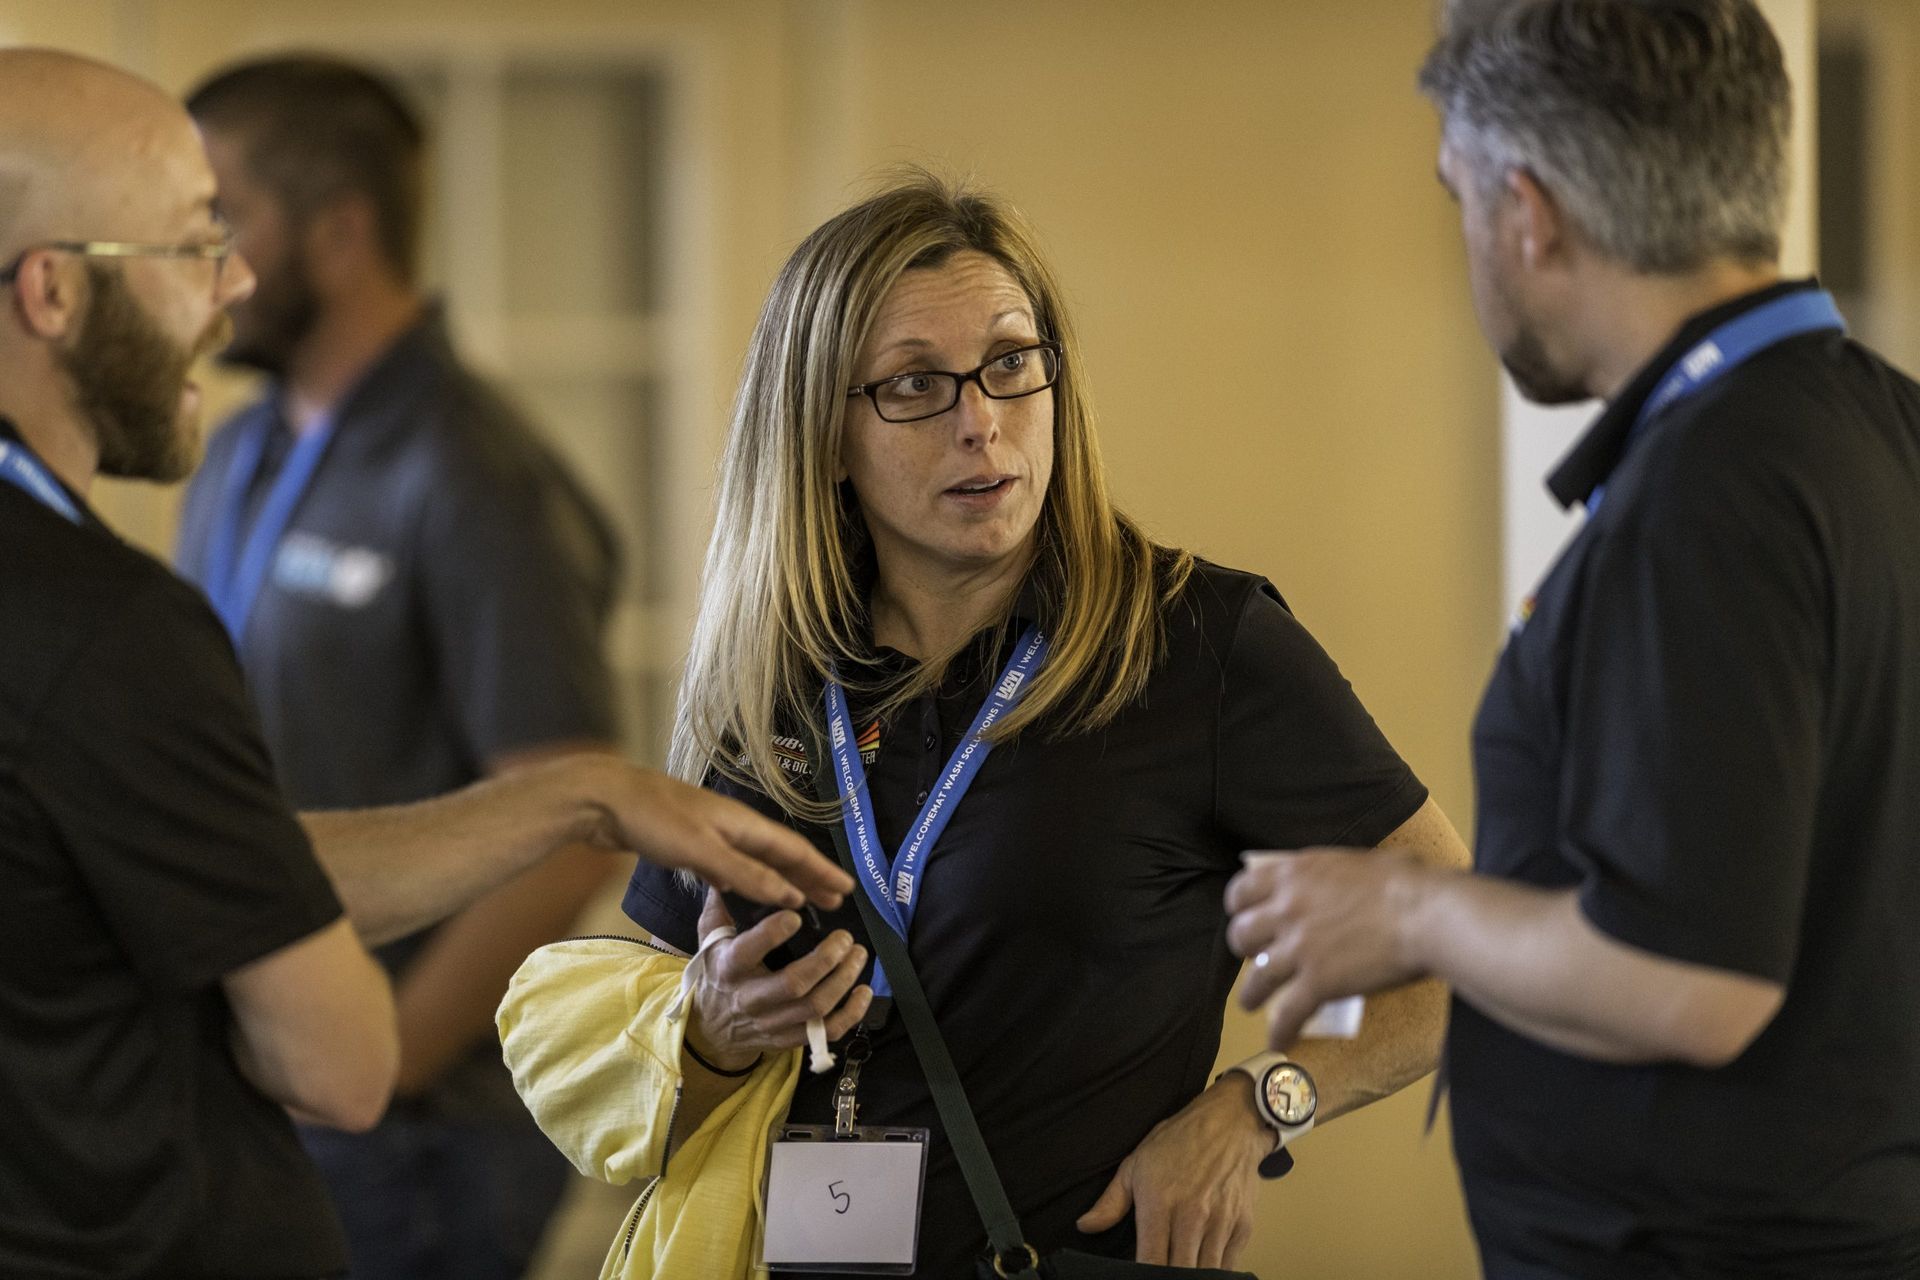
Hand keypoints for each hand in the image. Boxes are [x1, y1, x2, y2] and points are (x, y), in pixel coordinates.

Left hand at [577, 758, 852, 910]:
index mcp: (743, 824)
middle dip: (809, 877)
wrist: (604, 800)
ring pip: (757, 861)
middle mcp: (734, 827)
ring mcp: (712, 834)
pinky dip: (749, 881)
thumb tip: (792, 896)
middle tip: (836, 900)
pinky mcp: (691, 844)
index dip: (821, 870)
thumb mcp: (703, 851)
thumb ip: (747, 874)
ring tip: (803, 899)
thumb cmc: (653, 819)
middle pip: (781, 855)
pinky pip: (733, 865)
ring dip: (782, 880)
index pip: (794, 850)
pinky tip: (748, 893)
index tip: (847, 889)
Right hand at [686, 890, 872, 1069]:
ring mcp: (772, 1022)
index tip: (796, 916)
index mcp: (729, 968)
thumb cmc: (717, 974)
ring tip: (858, 955)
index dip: (772, 934)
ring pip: (814, 1008)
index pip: (747, 951)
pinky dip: (850, 1014)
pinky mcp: (789, 1039)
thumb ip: (720, 908)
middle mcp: (750, 998)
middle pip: (793, 984)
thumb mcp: (709, 941)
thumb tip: (726, 872)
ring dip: (843, 981)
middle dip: (826, 959)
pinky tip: (863, 991)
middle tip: (845, 938)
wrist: (710, 1030)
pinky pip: (825, 1032)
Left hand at [1075, 1079, 1268, 1266]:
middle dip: (1169, 1277)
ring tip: (1181, 1265)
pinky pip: (1230, 1264)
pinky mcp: (1243, 1226)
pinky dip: (1217, 1268)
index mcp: (1160, 1203)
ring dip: (1194, 1273)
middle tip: (1161, 1268)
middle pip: (1180, 1273)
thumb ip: (1111, 1201)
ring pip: (1207, 1272)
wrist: (1230, 1122)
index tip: (1140, 1274)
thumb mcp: (1136, 1163)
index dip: (1144, 1275)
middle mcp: (1192, 1216)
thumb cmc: (1181, 1140)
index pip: (1151, 1262)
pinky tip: (1203, 1261)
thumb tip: (1086, 1226)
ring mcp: (1221, 1223)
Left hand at [1225, 847, 1433, 1048]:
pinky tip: (1280, 1040)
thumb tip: (1331, 886)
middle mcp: (1287, 910)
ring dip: (1250, 994)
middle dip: (1245, 949)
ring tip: (1250, 1004)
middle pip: (1241, 934)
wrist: (1425, 913)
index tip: (1245, 916)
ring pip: (1257, 977)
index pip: (1242, 890)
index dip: (1240, 907)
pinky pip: (1287, 1013)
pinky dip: (1281, 1031)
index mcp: (1294, 874)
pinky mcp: (1317, 983)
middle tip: (1256, 957)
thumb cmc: (1404, 882)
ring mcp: (1299, 948)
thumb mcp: (1352, 863)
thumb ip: (1326, 877)